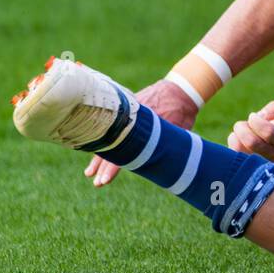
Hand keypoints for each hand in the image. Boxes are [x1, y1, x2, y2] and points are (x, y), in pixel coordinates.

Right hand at [84, 79, 198, 187]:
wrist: (180, 89)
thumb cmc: (183, 111)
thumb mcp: (179, 131)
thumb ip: (169, 146)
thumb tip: (164, 167)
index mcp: (144, 127)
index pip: (123, 153)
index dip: (113, 168)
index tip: (105, 180)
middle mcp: (131, 121)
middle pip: (113, 147)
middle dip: (103, 167)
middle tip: (98, 183)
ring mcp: (126, 115)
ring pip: (109, 138)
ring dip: (100, 156)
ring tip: (90, 174)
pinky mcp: (126, 112)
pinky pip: (111, 128)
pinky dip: (104, 140)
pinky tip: (97, 152)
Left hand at [228, 101, 273, 172]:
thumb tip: (258, 115)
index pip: (268, 132)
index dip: (256, 121)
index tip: (253, 116)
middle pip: (252, 143)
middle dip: (242, 128)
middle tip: (243, 124)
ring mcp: (263, 166)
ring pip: (239, 151)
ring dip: (235, 137)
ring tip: (241, 134)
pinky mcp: (250, 171)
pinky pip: (233, 159)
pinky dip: (231, 146)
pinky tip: (239, 143)